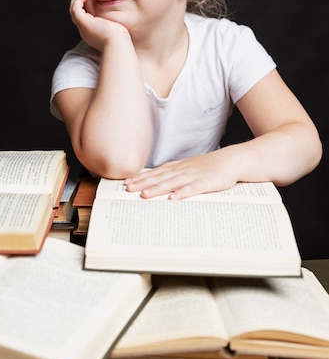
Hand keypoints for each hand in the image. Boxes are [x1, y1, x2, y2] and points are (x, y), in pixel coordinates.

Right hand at [70, 0, 128, 50]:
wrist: (117, 45)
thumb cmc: (121, 41)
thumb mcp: (116, 32)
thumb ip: (115, 26)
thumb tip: (120, 21)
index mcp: (92, 35)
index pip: (85, 21)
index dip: (85, 10)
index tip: (89, 1)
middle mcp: (85, 32)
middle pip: (77, 16)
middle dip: (78, 4)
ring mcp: (83, 28)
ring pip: (74, 11)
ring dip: (76, 0)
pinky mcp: (84, 23)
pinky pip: (75, 8)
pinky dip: (79, 0)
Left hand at [124, 149, 239, 198]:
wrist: (232, 160)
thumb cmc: (209, 166)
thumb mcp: (188, 167)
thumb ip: (173, 173)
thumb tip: (155, 179)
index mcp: (178, 167)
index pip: (156, 173)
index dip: (141, 178)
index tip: (126, 183)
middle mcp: (183, 170)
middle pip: (160, 177)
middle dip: (143, 183)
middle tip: (128, 189)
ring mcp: (194, 176)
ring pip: (172, 183)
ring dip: (158, 188)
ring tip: (144, 194)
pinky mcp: (207, 183)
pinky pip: (193, 188)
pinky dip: (183, 193)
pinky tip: (173, 198)